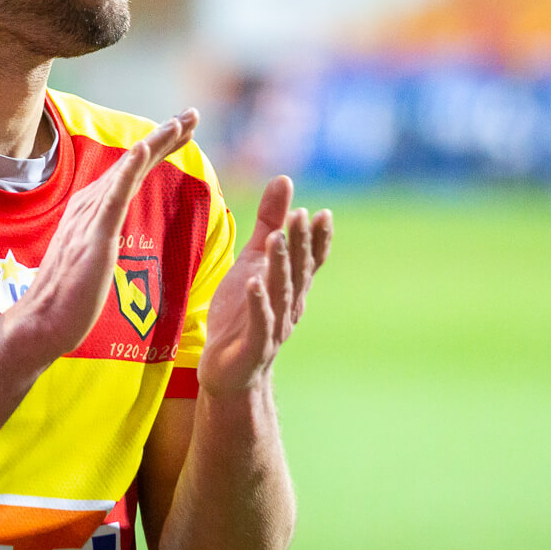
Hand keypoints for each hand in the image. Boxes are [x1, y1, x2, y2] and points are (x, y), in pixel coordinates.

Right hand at [4, 109, 197, 364]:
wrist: (43, 323)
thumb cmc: (68, 296)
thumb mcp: (92, 255)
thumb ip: (102, 234)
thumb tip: (110, 228)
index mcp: (94, 207)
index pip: (133, 170)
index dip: (158, 147)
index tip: (183, 129)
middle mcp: (92, 203)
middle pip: (136, 162)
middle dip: (166, 135)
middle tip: (193, 114)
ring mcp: (92, 216)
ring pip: (130, 170)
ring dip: (156, 142)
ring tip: (180, 123)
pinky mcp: (94, 234)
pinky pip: (115, 196)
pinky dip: (129, 169)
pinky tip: (143, 149)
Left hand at [198, 175, 331, 396]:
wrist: (227, 370)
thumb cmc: (242, 311)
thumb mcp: (253, 260)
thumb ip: (268, 221)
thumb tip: (285, 178)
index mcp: (291, 285)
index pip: (311, 259)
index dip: (318, 239)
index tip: (323, 213)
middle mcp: (289, 305)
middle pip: (298, 271)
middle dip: (301, 244)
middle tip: (301, 215)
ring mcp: (273, 327)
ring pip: (280, 293)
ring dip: (280, 267)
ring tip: (277, 239)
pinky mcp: (253, 347)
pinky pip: (259, 323)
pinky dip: (258, 304)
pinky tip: (254, 283)